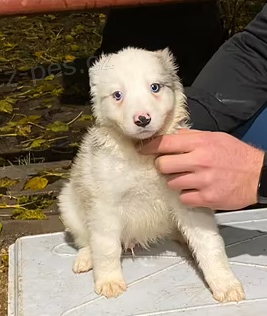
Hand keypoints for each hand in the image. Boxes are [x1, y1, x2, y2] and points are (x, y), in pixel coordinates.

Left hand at [139, 129, 264, 209]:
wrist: (259, 175)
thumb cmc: (236, 155)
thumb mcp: (215, 137)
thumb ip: (191, 136)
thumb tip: (171, 136)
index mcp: (200, 143)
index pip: (165, 143)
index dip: (150, 147)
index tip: (142, 149)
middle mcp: (199, 161)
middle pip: (163, 165)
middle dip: (163, 166)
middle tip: (171, 166)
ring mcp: (202, 181)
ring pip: (171, 182)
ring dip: (176, 181)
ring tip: (189, 178)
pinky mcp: (206, 198)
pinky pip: (183, 197)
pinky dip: (186, 195)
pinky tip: (196, 189)